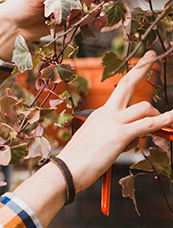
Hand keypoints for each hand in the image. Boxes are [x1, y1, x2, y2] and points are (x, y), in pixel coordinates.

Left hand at [0, 0, 101, 60]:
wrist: (13, 28)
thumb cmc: (19, 7)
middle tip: (84, 1)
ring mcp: (71, 4)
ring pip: (90, 4)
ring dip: (82, 11)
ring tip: (63, 17)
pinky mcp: (71, 18)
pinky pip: (85, 18)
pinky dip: (83, 21)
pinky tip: (71, 23)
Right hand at [58, 51, 172, 192]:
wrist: (65, 170)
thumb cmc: (76, 162)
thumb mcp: (93, 143)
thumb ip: (112, 137)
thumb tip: (132, 139)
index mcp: (98, 115)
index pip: (119, 94)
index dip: (131, 79)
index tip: (139, 65)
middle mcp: (106, 113)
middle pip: (126, 84)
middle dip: (141, 69)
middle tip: (151, 56)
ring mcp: (113, 122)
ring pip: (145, 107)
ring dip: (160, 115)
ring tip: (165, 128)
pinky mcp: (120, 134)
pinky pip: (148, 124)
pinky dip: (165, 120)